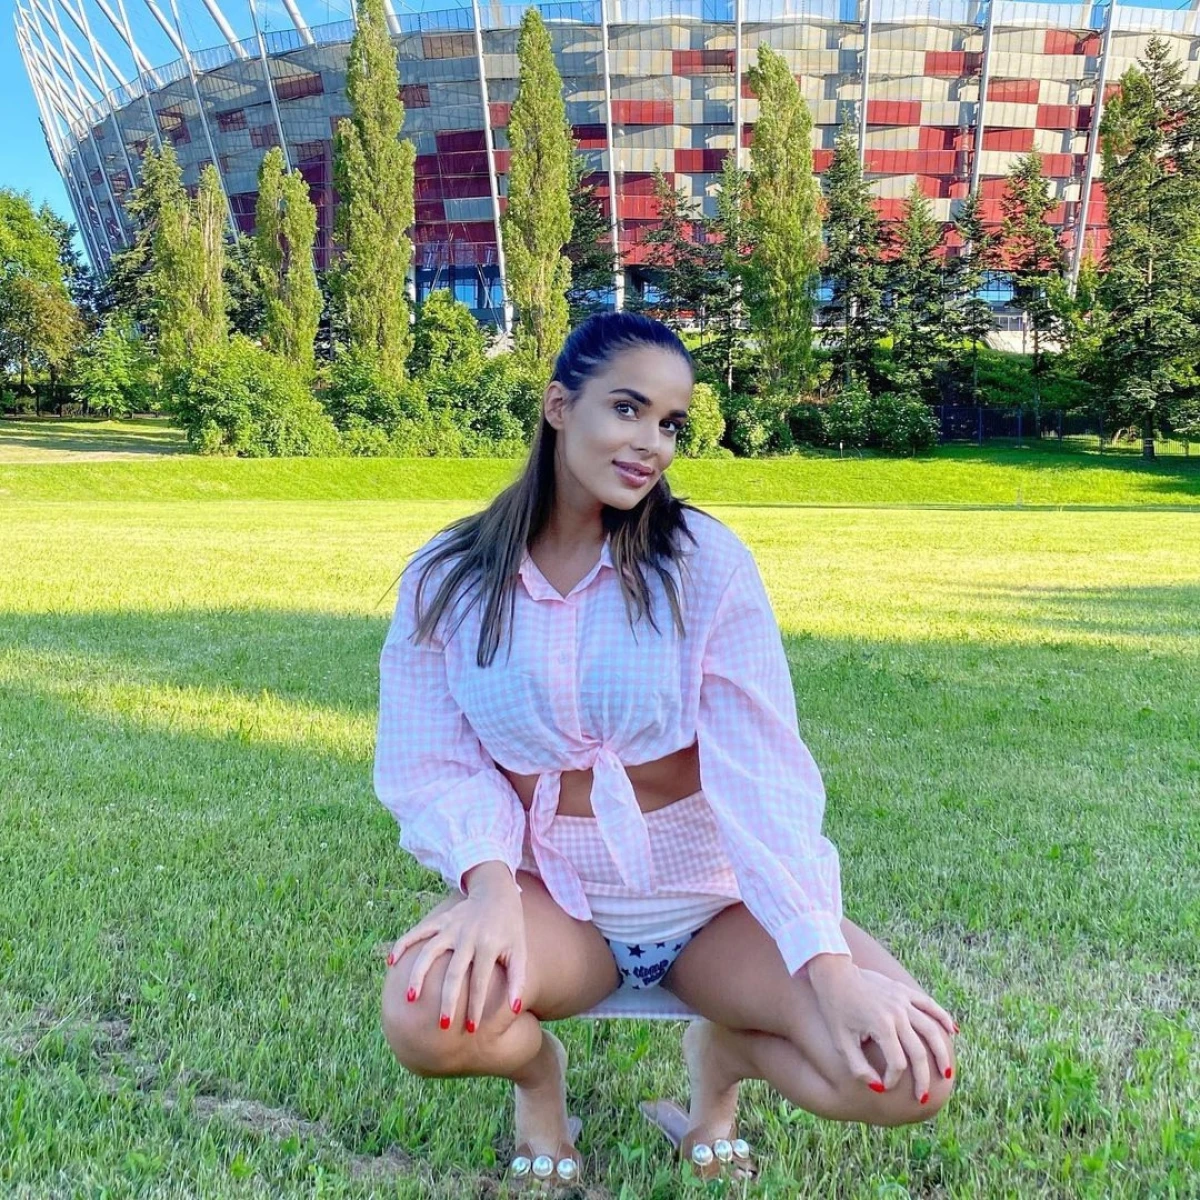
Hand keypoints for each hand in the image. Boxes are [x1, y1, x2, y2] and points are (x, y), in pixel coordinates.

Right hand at [386, 869, 525, 1031]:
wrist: (497, 891)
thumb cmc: (510, 928)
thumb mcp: (519, 950)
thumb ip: (517, 979)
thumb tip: (516, 1009)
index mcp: (488, 945)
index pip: (480, 982)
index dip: (475, 1006)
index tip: (471, 1030)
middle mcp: (468, 936)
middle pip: (454, 973)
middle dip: (448, 1000)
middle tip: (443, 1026)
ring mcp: (451, 927)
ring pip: (429, 952)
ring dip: (419, 975)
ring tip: (410, 999)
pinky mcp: (440, 920)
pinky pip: (418, 931)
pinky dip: (403, 944)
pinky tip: (391, 962)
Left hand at [808, 959, 956, 1102]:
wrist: (834, 974)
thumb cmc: (836, 1010)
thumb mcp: (841, 1042)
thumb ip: (858, 1068)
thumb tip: (879, 1087)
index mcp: (881, 1025)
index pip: (897, 1063)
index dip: (893, 1079)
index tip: (885, 1086)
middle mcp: (897, 1012)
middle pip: (918, 1051)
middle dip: (922, 1078)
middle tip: (923, 1097)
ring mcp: (903, 1000)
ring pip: (931, 1029)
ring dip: (941, 1053)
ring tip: (947, 1073)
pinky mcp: (904, 990)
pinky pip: (929, 1004)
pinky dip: (943, 1017)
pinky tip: (953, 1032)